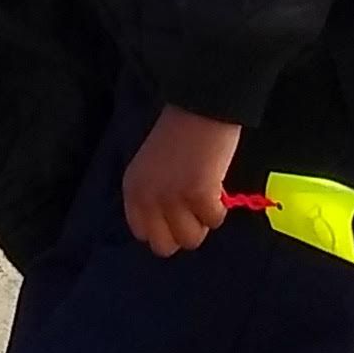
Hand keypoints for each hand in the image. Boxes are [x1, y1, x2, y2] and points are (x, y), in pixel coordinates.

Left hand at [123, 107, 238, 255]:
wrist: (201, 106)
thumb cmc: (180, 134)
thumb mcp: (151, 168)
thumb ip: (153, 196)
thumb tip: (170, 226)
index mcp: (133, 190)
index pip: (142, 234)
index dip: (164, 227)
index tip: (178, 213)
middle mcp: (148, 198)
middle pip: (164, 246)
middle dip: (183, 232)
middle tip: (195, 209)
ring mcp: (172, 198)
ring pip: (191, 239)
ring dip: (203, 221)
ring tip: (207, 195)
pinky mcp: (198, 195)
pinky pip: (214, 221)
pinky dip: (220, 208)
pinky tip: (217, 186)